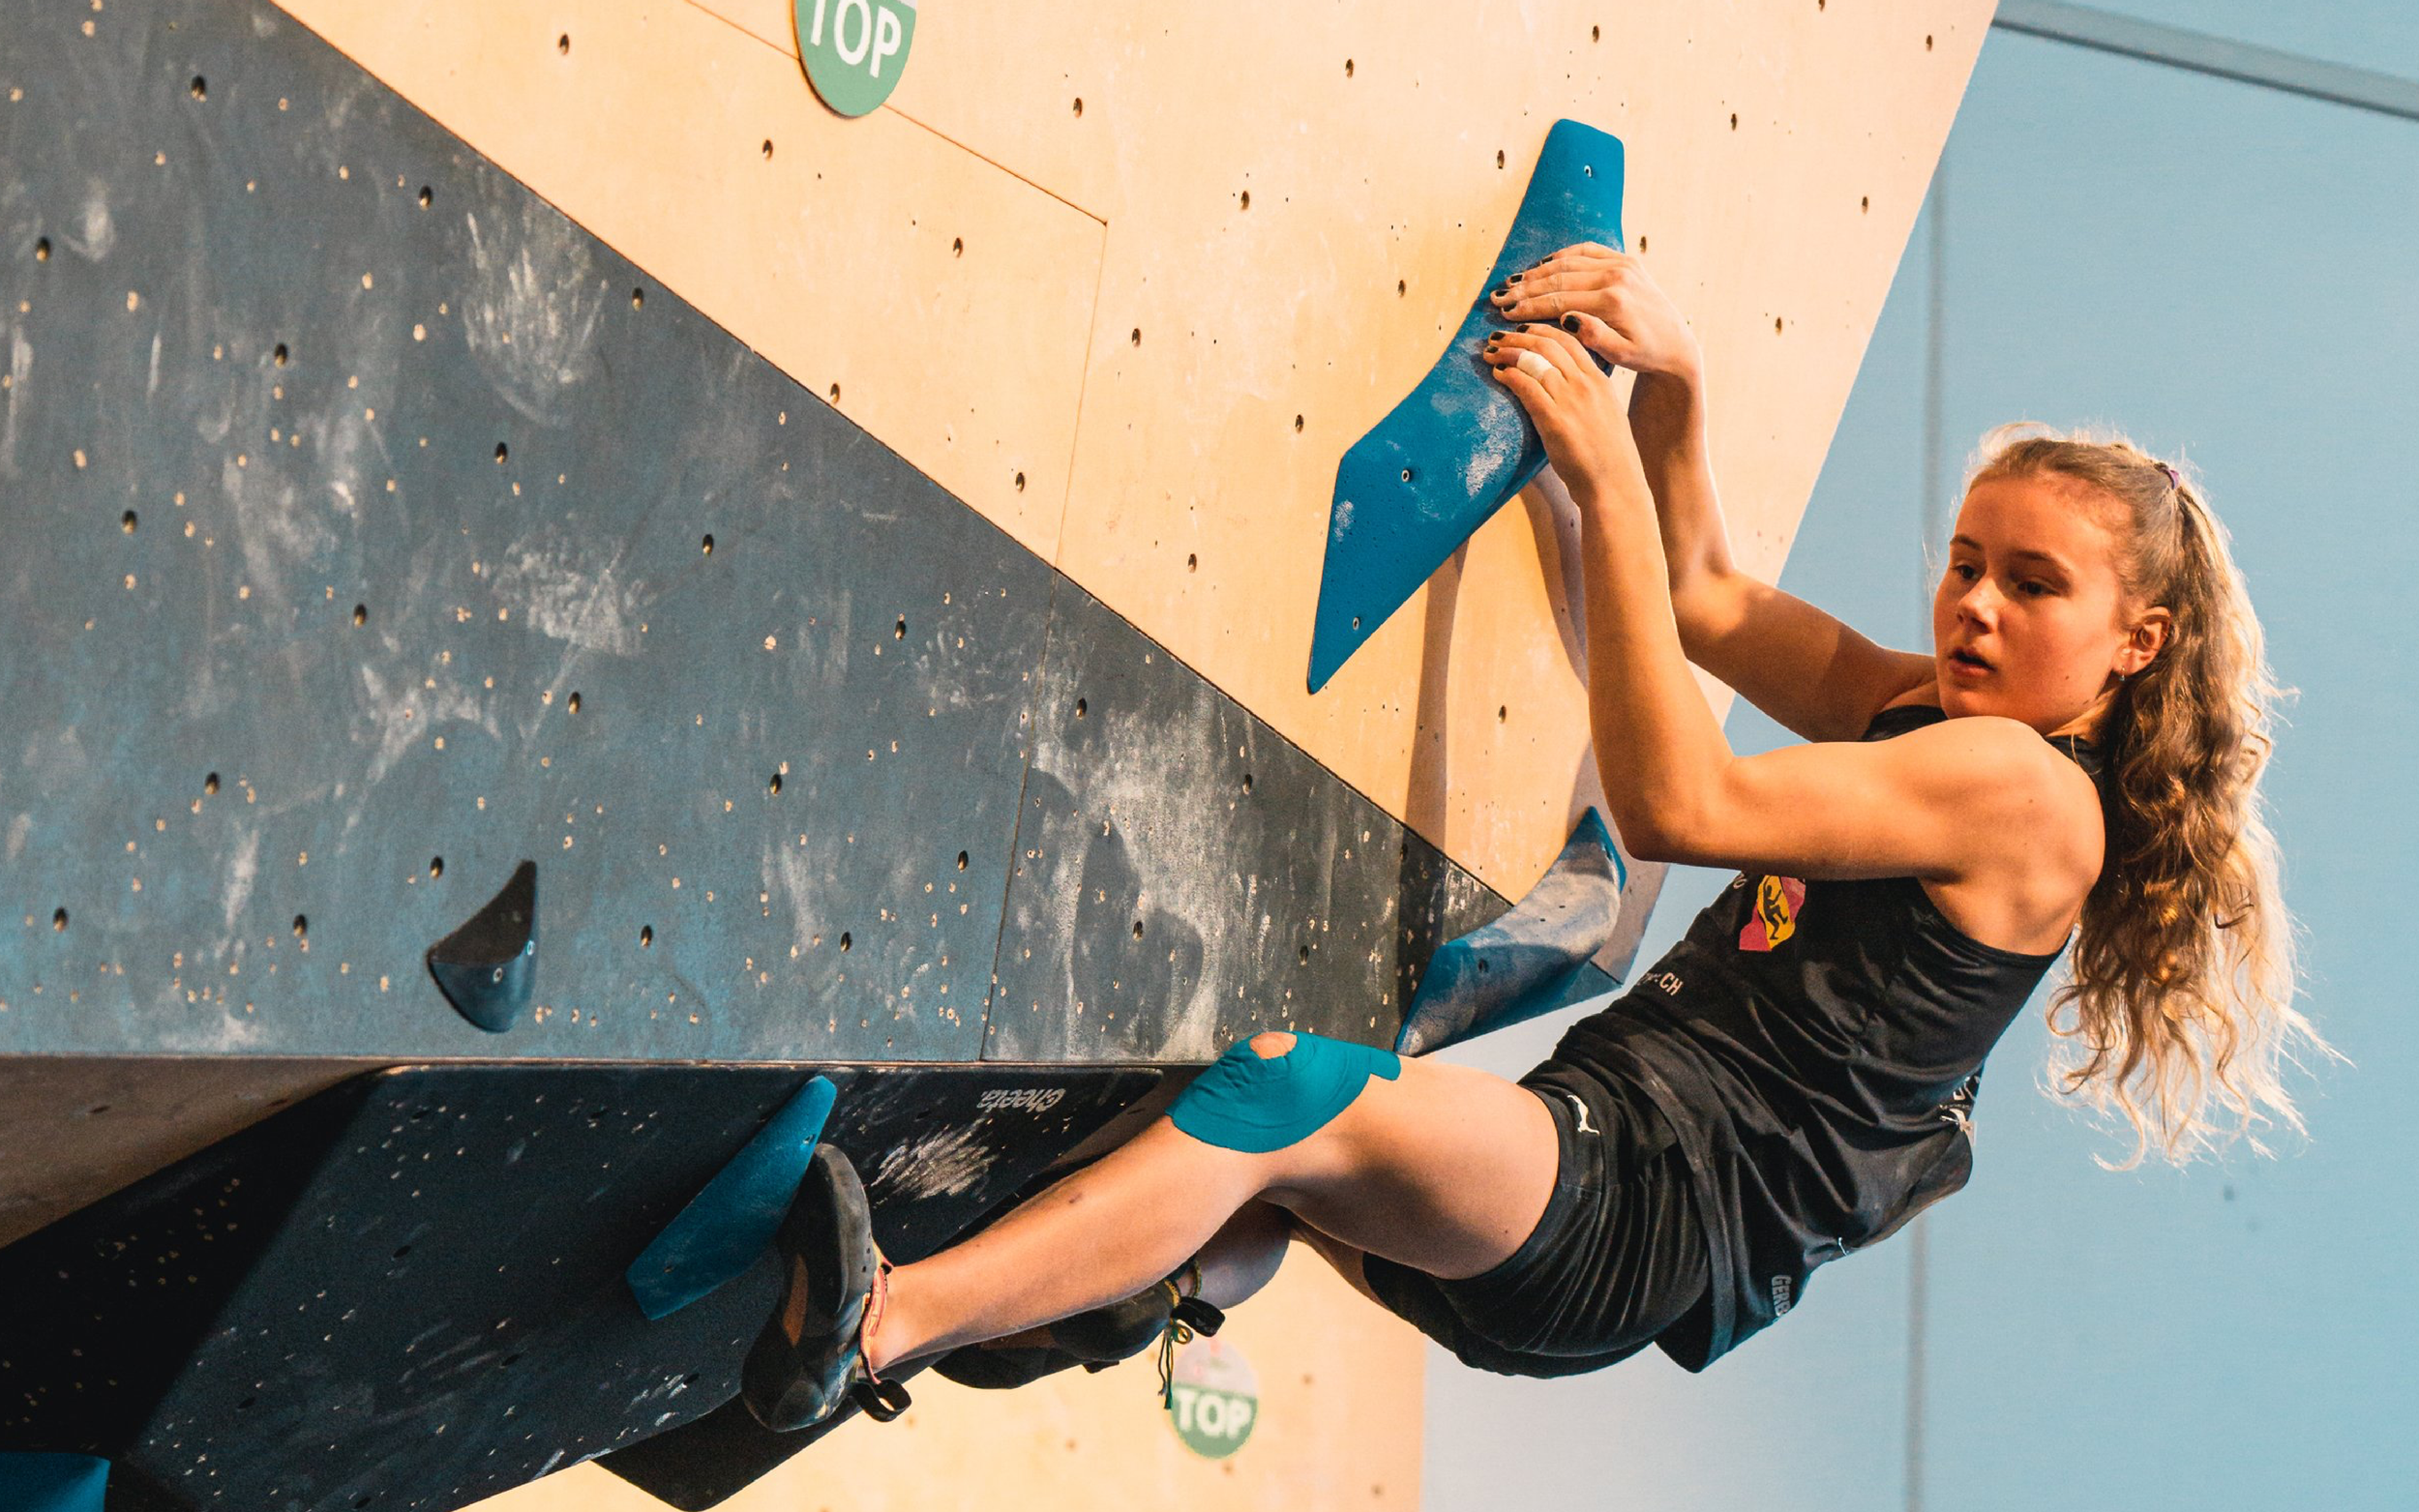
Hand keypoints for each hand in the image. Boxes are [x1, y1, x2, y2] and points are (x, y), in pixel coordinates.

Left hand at [1482, 322, 1644, 504]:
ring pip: (1534, 360)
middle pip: (1549, 343)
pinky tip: (1498, 373)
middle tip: (1499, 337)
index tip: (1525, 329)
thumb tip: (1565, 386)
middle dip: (1520, 336)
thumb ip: (1589, 394)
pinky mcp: (1554, 419)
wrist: (1614, 485)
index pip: (1571, 340)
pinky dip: (1509, 375)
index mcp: (1600, 380)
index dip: (1543, 330)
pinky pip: (1526, 385)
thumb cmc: (1608, 458)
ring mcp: (1571, 400)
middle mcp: (1586, 384)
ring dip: (1508, 352)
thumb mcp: (1606, 414)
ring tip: (1491, 352)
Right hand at [1488, 243, 1700, 381]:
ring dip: (1537, 272)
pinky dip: (1561, 256)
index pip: (1559, 300)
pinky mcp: (1626, 259)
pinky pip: (1586, 251)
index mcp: (1613, 301)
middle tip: (1498, 297)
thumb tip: (1568, 319)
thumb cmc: (1644, 355)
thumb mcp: (1621, 356)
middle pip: (1559, 278)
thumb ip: (1595, 338)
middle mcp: (1617, 276)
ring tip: (1512, 283)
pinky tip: (1541, 266)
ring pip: (1568, 262)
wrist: (1675, 342)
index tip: (1505, 313)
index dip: (1528, 306)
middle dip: (1524, 288)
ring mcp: (1622, 264)